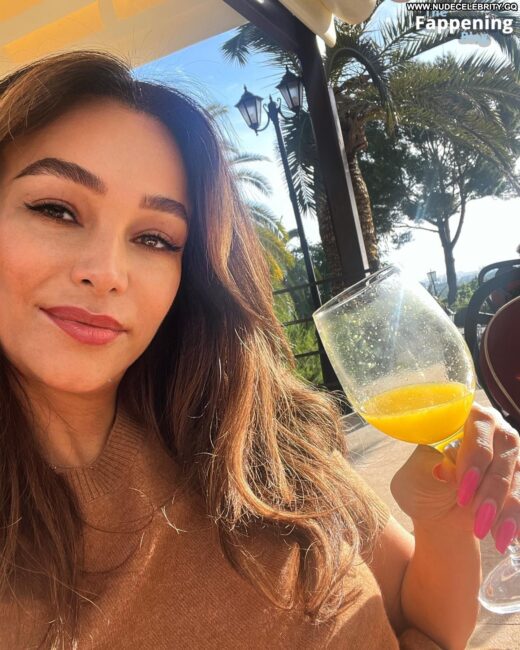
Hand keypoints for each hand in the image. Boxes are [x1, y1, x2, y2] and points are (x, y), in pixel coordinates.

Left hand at [390, 403, 519, 552]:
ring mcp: (511, 454)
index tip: (462, 487)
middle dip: (490, 487)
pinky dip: (515, 518)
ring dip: (505, 507)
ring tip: (485, 532)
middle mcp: (492, 429)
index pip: (477, 424)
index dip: (473, 455)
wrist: (438, 514)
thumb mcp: (413, 478)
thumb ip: (424, 468)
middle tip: (476, 515)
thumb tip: (444, 468)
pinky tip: (506, 538)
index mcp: (462, 416)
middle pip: (504, 449)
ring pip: (517, 475)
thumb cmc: (422, 486)